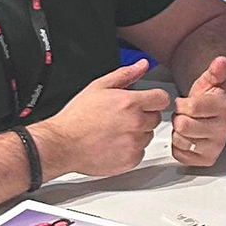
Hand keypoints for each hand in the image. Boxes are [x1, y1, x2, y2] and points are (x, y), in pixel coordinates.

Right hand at [35, 60, 171, 177]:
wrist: (63, 144)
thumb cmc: (77, 117)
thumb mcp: (98, 87)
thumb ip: (125, 75)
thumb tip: (141, 65)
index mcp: (130, 103)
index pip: (162, 99)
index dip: (154, 99)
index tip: (147, 102)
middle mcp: (135, 124)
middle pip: (156, 118)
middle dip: (143, 116)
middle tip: (123, 118)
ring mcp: (134, 144)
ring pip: (147, 136)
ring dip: (137, 134)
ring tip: (115, 132)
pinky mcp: (130, 160)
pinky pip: (140, 153)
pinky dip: (130, 150)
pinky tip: (114, 144)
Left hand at [171, 56, 225, 167]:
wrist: (214, 115)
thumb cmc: (210, 99)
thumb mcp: (210, 81)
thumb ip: (214, 71)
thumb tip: (221, 61)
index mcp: (223, 108)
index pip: (191, 107)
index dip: (182, 104)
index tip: (185, 103)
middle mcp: (222, 129)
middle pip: (184, 126)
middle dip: (179, 118)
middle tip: (186, 115)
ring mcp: (215, 146)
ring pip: (181, 141)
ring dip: (178, 133)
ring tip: (187, 125)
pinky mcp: (206, 159)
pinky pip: (180, 154)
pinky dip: (178, 146)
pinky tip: (187, 138)